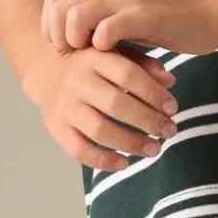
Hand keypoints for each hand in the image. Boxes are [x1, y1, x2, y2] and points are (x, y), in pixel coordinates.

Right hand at [23, 45, 178, 171]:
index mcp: (94, 58)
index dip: (153, 93)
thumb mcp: (114, 53)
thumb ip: (142, 64)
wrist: (45, 70)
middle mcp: (77, 81)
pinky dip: (103, 161)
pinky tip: (124, 164)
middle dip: (148, 121)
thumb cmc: (91, 65)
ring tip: (154, 150)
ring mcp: (66, 106)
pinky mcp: (57, 128)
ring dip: (131, 144)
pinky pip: (79, 150)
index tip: (172, 108)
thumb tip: (170, 80)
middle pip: (116, 104)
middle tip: (170, 131)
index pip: (127, 74)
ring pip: (100, 130)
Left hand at [41, 0, 217, 55]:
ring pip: (77, 17)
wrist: (206, 13)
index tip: (63, 48)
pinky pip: (106, 31)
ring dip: (77, 42)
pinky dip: (103, 48)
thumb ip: (101, 20)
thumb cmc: (169, 21)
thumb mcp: (127, 16)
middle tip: (73, 57)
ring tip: (91, 57)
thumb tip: (76, 40)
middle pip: (60, 8)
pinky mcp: (141, 16)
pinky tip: (114, 56)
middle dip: (59, 38)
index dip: (50, 26)